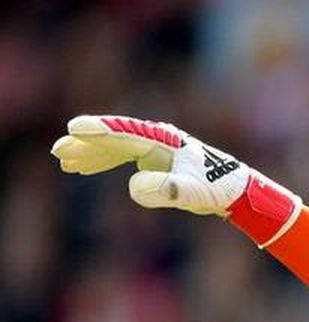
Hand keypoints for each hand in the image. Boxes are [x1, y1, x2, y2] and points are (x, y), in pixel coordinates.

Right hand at [51, 115, 301, 246]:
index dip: (100, 131)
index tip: (75, 129)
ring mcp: (155, 148)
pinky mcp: (154, 159)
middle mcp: (157, 139)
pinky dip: (102, 161)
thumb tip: (135, 187)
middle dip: (86, 144)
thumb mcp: (193, 192)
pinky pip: (121, 156)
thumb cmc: (217, 189)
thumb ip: (168, 189)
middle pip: (114, 138)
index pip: (126, 132)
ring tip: (65, 161)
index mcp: (165, 141)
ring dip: (90, 153)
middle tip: (60, 152)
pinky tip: (84, 168)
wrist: (236, 191)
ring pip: (114, 146)